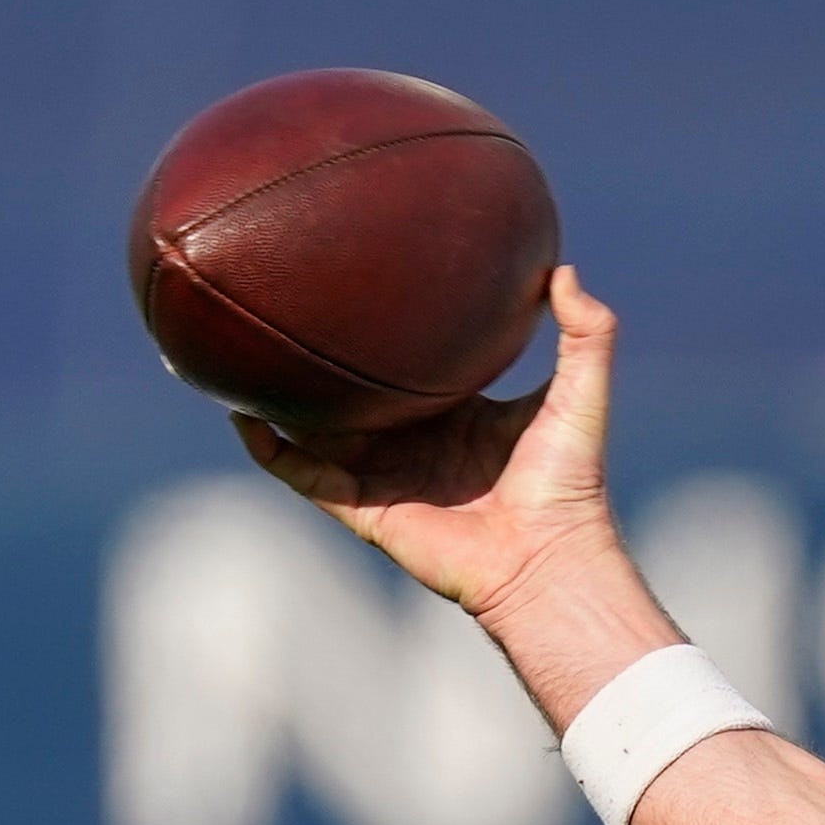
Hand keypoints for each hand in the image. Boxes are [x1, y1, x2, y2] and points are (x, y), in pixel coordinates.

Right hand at [233, 264, 623, 624]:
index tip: (356, 289)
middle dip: (320, 362)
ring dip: (279, 400)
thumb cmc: (570, 482)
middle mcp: (414, 444)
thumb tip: (562, 269)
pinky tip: (242, 416)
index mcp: (455, 416)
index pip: (408, 367)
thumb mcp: (581, 394)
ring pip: (315, 432)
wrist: (550, 555)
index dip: (383, 335)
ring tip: (238, 354)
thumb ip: (586, 333)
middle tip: (282, 309)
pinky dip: (271, 450)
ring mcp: (385, 477)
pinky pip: (304, 475)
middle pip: (352, 395)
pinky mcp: (365, 510)